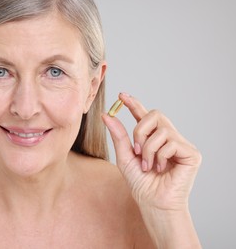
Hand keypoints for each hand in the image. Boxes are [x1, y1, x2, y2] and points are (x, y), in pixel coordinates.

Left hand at [102, 93, 201, 211]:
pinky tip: (161, 169)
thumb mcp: (124, 156)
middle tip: (136, 150)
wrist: (153, 203)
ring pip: (161, 130)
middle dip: (140, 131)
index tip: (121, 95)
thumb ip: (118, 135)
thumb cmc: (141, 183)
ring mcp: (181, 144)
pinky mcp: (192, 153)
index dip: (134, 104)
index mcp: (153, 138)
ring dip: (148, 149)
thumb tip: (106, 115)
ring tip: (148, 165)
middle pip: (155, 115)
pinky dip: (159, 156)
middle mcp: (168, 138)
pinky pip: (171, 142)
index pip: (144, 115)